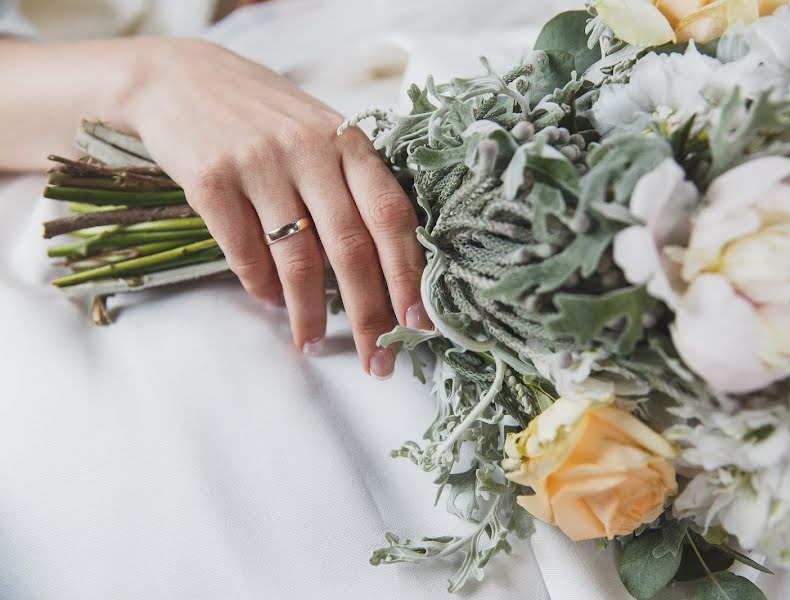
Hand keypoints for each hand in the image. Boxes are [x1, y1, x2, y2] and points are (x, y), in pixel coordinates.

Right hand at [123, 39, 429, 376]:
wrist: (178, 77)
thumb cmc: (263, 115)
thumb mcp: (320, 132)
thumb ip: (352, 184)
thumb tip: (383, 268)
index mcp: (348, 141)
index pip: (392, 215)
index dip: (408, 274)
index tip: (418, 323)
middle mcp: (310, 150)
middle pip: (351, 248)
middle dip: (369, 314)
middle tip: (378, 359)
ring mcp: (259, 163)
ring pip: (297, 259)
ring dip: (309, 313)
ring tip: (313, 342)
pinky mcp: (210, 179)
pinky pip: (244, 251)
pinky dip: (261, 286)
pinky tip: (271, 301)